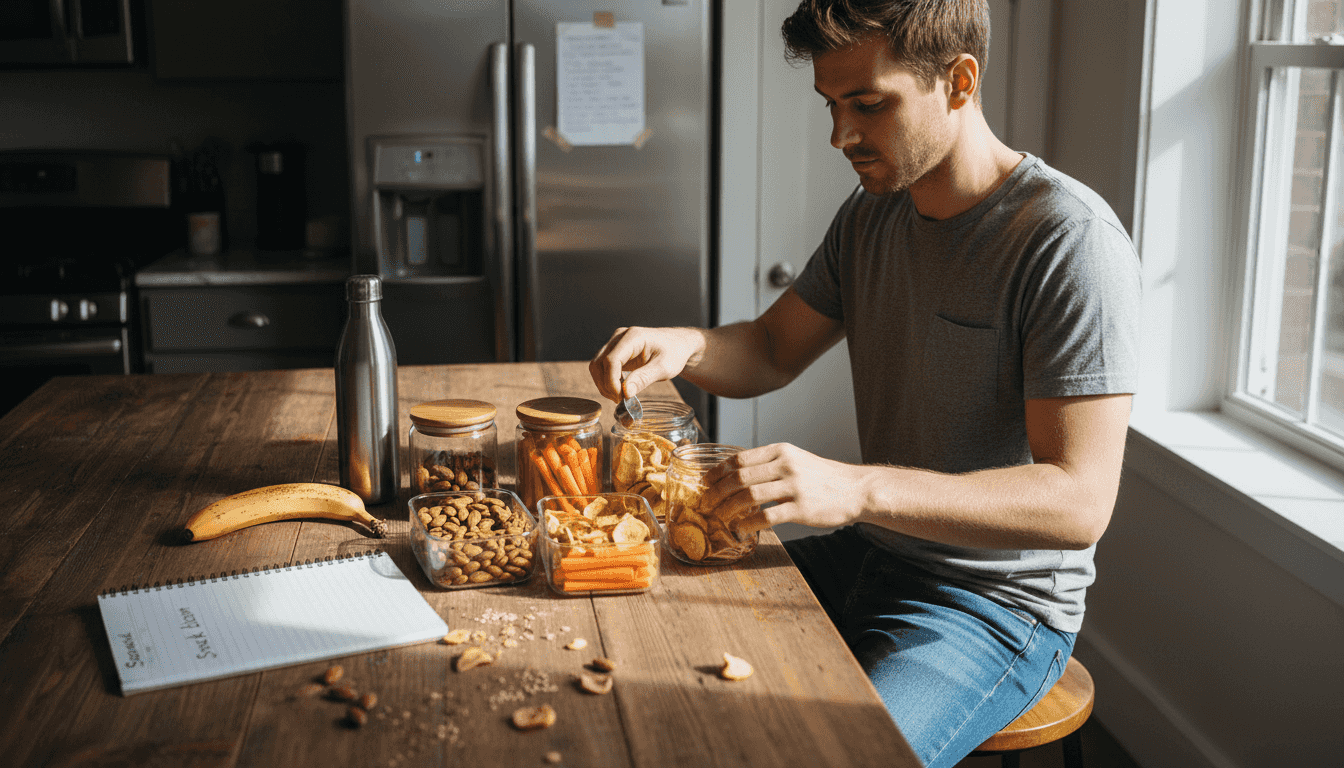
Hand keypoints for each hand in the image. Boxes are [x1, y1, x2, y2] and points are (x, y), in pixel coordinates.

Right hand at [588, 326, 705, 402]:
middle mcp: (620, 337)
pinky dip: (606, 381)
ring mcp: (615, 343)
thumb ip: (644, 378)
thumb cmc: (674, 353)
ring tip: (620, 397)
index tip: (621, 398)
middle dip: (606, 385)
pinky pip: (602, 367)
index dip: (612, 381)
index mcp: (633, 337)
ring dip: (603, 384)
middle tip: (620, 400)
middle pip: (599, 363)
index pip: (611, 360)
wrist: (677, 344)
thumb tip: (626, 392)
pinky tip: (620, 390)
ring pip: (596, 365)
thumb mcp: (664, 368)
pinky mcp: (615, 351)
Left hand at [699, 443, 869, 533]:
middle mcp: (785, 465)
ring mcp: (794, 486)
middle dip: (716, 492)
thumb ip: (769, 464)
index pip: (739, 458)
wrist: (856, 489)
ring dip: (728, 509)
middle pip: (739, 477)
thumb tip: (736, 475)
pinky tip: (741, 530)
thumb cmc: (822, 477)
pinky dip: (749, 524)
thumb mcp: (795, 460)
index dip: (717, 472)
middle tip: (705, 504)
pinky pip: (768, 516)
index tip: (704, 483)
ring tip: (719, 518)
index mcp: (780, 451)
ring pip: (749, 496)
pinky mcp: (801, 508)